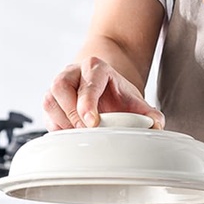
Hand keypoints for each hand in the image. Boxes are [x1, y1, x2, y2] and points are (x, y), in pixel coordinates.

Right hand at [43, 56, 164, 130]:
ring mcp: (58, 85)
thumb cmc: (117, 94)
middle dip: (71, 113)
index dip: (87, 103)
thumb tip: (157, 125)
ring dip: (62, 121)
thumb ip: (149, 113)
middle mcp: (73, 72)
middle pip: (60, 87)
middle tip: (85, 131)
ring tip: (79, 134)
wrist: (103, 87)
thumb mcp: (135, 101)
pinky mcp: (51, 101)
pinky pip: (46, 115)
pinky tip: (71, 135)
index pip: (88, 83)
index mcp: (95, 68)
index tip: (92, 123)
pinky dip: (57, 128)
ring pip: (49, 100)